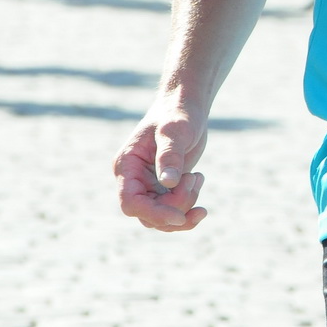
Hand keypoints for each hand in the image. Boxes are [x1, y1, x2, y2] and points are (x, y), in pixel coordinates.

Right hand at [115, 93, 209, 231]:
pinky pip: (173, 211)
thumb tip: (168, 183)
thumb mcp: (175, 131)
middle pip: (150, 215)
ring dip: (186, 206)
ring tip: (198, 177)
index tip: (180, 216)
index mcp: (127, 166)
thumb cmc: (178, 114)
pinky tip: (199, 181)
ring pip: (162, 218)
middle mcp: (133, 180)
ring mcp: (148, 186)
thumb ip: (170, 155)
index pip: (131, 203)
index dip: (155, 214)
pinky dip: (189, 206)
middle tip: (195, 178)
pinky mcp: (163, 188)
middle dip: (177, 206)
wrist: (186, 108)